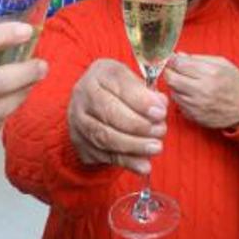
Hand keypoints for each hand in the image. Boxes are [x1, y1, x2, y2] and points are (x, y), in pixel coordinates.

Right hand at [67, 59, 167, 174]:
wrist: (90, 103)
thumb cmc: (118, 89)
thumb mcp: (132, 81)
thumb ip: (147, 92)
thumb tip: (160, 104)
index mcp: (100, 73)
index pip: (120, 85)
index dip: (141, 101)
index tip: (160, 112)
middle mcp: (83, 94)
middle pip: (109, 112)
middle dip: (139, 125)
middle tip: (161, 131)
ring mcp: (78, 119)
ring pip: (105, 136)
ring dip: (134, 145)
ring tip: (156, 147)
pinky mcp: (79, 142)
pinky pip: (103, 155)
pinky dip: (126, 162)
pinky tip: (143, 165)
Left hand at [165, 53, 238, 129]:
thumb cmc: (236, 84)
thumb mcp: (223, 64)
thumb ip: (199, 58)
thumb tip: (180, 55)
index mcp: (211, 73)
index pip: (180, 64)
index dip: (172, 59)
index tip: (171, 58)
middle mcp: (203, 90)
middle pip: (172, 79)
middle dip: (169, 72)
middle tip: (172, 70)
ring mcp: (198, 105)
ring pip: (173, 93)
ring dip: (175, 86)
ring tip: (185, 82)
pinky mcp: (195, 117)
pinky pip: (178, 105)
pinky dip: (181, 98)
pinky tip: (190, 95)